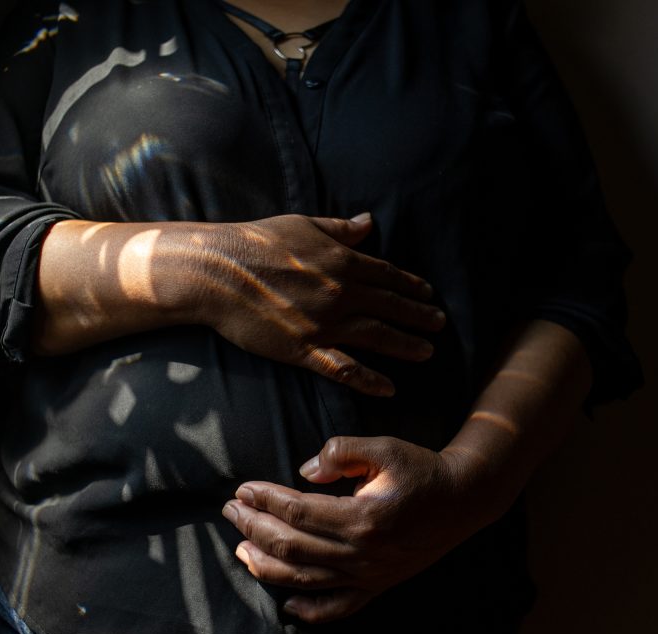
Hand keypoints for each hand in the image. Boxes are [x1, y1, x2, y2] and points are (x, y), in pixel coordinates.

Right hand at [198, 213, 444, 395]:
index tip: (428, 293)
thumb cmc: (255, 242)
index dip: (411, 285)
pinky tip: (389, 388)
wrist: (217, 272)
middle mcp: (341, 293)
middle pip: (390, 306)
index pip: (387, 275)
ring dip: (406, 345)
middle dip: (418, 316)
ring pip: (376, 336)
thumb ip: (339, 229)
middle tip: (440, 324)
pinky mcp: (303, 349)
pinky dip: (369, 379)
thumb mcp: (302, 225)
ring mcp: (324, 324)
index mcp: (342, 261)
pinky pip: (343, 368)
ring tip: (428, 352)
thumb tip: (369, 222)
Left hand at [221, 436, 481, 622]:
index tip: (242, 488)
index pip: (298, 511)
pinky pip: (339, 607)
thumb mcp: (384, 447)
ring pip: (305, 579)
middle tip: (231, 511)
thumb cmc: (422, 469)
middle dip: (254, 528)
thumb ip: (342, 452)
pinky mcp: (379, 585)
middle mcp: (363, 552)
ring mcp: (370, 574)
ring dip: (267, 566)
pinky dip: (310, 610)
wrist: (464, 499)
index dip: (265, 499)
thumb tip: (304, 470)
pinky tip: (287, 603)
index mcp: (363, 516)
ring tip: (241, 549)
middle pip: (293, 545)